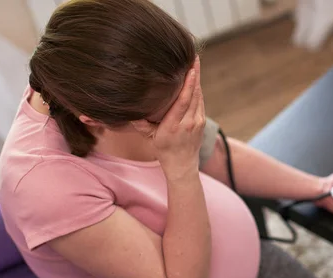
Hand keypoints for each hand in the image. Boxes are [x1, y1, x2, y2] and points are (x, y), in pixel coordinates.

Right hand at [135, 57, 205, 179]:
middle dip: (195, 75)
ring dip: (197, 80)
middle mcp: (188, 122)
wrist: (182, 164)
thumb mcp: (150, 138)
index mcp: (174, 125)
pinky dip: (197, 90)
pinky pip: (200, 102)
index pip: (183, 101)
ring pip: (199, 97)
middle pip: (194, 94)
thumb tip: (129, 112)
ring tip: (195, 62)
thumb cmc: (163, 150)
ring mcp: (197, 122)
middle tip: (195, 57)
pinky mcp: (202, 121)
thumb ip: (141, 124)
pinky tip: (195, 78)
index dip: (188, 84)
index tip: (191, 69)